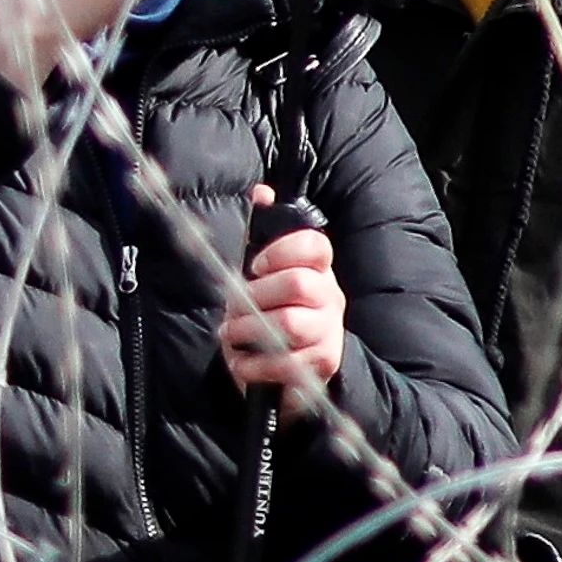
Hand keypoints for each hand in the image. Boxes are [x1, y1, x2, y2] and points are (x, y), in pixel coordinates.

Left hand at [219, 186, 346, 404]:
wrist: (291, 369)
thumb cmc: (272, 313)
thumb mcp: (264, 274)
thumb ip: (263, 236)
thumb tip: (261, 192)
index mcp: (318, 270)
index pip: (315, 246)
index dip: (282, 251)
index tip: (256, 265)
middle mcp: (330, 298)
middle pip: (300, 284)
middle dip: (256, 295)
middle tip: (234, 306)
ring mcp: (329, 333)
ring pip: (290, 324)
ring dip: (250, 329)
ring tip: (231, 333)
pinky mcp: (321, 365)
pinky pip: (286, 363)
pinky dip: (253, 364)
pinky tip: (241, 362)